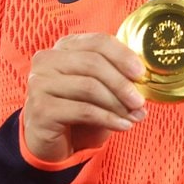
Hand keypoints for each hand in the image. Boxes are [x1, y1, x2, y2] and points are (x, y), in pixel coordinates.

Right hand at [22, 33, 147, 162]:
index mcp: (64, 47)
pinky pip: (83, 111)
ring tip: (135, 116)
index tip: (141, 73)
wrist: (52, 142)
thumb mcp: (99, 88)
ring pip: (89, 87)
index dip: (123, 56)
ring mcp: (40, 83)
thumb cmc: (79, 111)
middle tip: (140, 101)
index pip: (98, 42)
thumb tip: (144, 77)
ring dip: (118, 104)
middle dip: (122, 84)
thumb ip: (116, 75)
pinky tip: (123, 126)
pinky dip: (108, 118)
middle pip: (94, 63)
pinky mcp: (40, 108)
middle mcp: (47, 60)